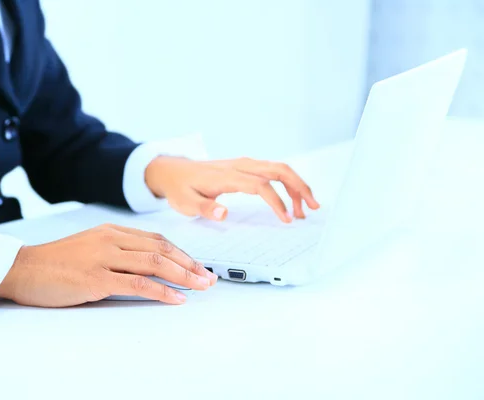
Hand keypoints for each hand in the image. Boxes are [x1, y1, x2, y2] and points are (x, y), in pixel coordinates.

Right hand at [0, 224, 217, 306]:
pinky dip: (161, 291)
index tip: (199, 266)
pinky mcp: (96, 278)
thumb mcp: (90, 247)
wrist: (23, 269)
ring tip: (201, 287)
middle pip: (162, 249)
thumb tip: (147, 266)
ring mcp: (104, 257)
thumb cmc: (56, 262)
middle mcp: (112, 239)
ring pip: (155, 263)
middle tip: (209, 278)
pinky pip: (137, 283)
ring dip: (183, 276)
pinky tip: (176, 298)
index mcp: (112, 231)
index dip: (182, 253)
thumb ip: (117, 251)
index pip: (157, 239)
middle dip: (190, 264)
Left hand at [145, 156, 319, 222]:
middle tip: (313, 208)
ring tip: (307, 208)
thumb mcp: (186, 203)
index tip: (287, 219)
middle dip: (299, 187)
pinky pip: (272, 171)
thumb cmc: (180, 189)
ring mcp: (244, 164)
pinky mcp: (245, 167)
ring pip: (279, 168)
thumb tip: (223, 214)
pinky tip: (293, 199)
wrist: (172, 171)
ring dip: (297, 185)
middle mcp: (240, 166)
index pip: (261, 186)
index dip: (277, 202)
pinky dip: (287, 183)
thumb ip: (204, 209)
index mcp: (227, 176)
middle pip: (278, 170)